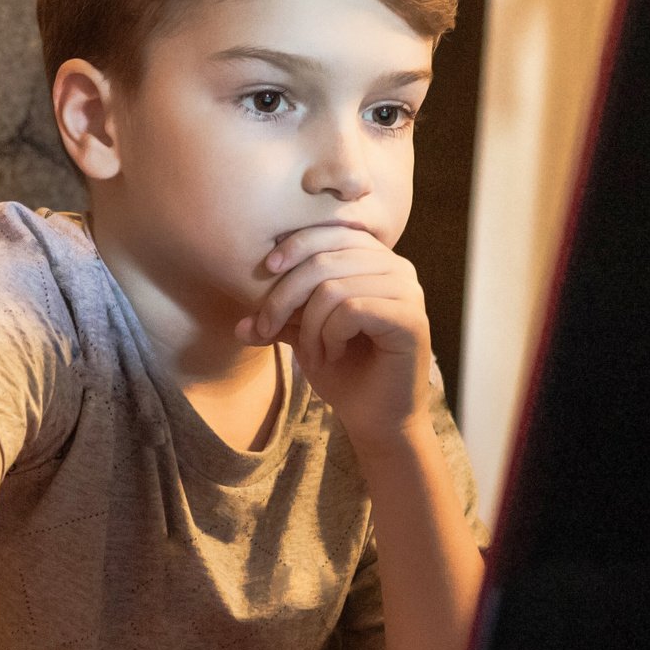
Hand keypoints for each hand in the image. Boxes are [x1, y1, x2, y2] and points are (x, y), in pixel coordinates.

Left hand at [236, 225, 429, 448]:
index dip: (294, 246)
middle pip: (324, 260)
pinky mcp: (411, 319)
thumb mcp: (304, 335)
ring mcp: (408, 291)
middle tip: (268, 329)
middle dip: (284, 296)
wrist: (376, 418)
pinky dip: (329, 335)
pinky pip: (351, 310)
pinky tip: (331, 354)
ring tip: (310, 351)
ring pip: (333, 288)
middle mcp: (398, 267)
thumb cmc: (345, 371)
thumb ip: (279, 318)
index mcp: (376, 258)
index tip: (266, 270)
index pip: (329, 231)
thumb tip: (239, 324)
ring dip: (308, 325)